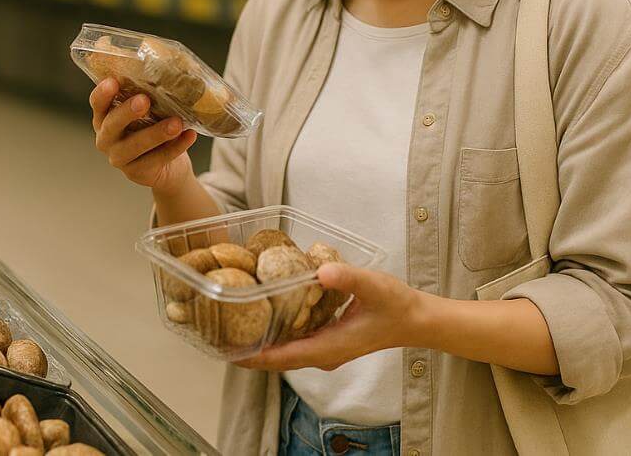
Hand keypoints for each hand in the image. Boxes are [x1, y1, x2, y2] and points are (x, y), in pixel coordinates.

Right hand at [90, 78, 197, 193]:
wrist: (168, 167)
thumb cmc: (154, 129)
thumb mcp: (148, 111)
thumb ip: (148, 96)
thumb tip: (166, 73)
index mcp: (104, 117)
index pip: (97, 103)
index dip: (102, 94)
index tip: (113, 81)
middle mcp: (106, 138)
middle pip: (112, 125)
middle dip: (127, 112)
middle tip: (144, 100)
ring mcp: (119, 158)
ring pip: (135, 146)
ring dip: (156, 133)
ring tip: (176, 123)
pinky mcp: (136, 173)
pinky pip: (156, 159)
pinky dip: (175, 147)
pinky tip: (189, 135)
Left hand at [235, 263, 429, 372]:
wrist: (416, 319)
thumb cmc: (396, 304)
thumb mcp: (374, 286)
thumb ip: (348, 278)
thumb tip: (320, 272)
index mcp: (329, 347)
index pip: (281, 357)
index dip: (252, 355)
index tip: (225, 348)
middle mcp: (322, 354)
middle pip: (275, 358)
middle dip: (246, 348)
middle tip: (214, 330)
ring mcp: (323, 349)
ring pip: (282, 351)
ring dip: (258, 340)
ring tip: (228, 322)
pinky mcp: (326, 340)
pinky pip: (293, 341)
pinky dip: (274, 332)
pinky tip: (261, 313)